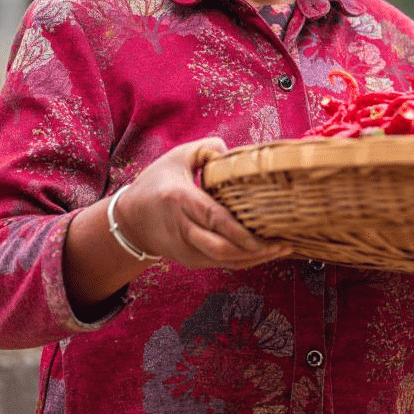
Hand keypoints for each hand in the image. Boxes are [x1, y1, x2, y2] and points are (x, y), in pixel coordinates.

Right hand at [114, 138, 289, 269]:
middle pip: (221, 248)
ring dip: (254, 258)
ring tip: (282, 248)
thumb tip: (235, 154)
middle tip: (283, 243)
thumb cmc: (157, 183)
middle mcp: (182, 229)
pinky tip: (265, 253)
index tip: (268, 232)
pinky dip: (244, 261)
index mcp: (180, 200)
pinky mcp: (190, 261)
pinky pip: (221, 264)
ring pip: (223, 261)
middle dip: (255, 250)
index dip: (241, 230)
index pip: (214, 219)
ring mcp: (186, 250)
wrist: (130, 220)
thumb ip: (208, 149)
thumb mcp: (178, 157)